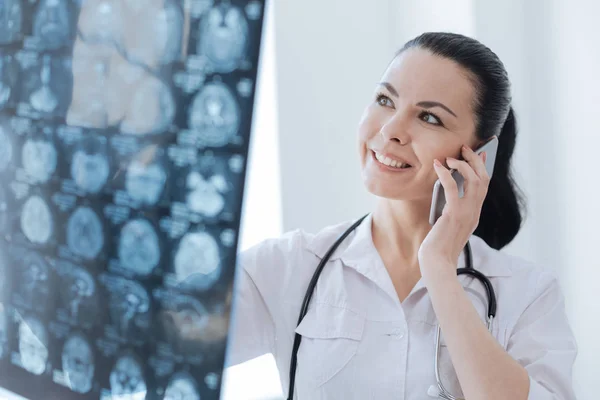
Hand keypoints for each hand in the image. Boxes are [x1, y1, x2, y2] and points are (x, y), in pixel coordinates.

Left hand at [418, 144, 489, 279]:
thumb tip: (446, 190)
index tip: (481, 154)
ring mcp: (467, 214)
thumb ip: (452, 210)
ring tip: (451, 156)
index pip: (484, 187)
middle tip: (465, 148)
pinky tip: (437, 166)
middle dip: (475, 160)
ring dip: (463, 164)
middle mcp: (474, 213)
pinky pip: (452, 188)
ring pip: (474, 181)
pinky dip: (445, 174)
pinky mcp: (454, 215)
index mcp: (474, 215)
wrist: (436, 263)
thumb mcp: (448, 226)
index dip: (483, 168)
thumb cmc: (438, 247)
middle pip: (483, 179)